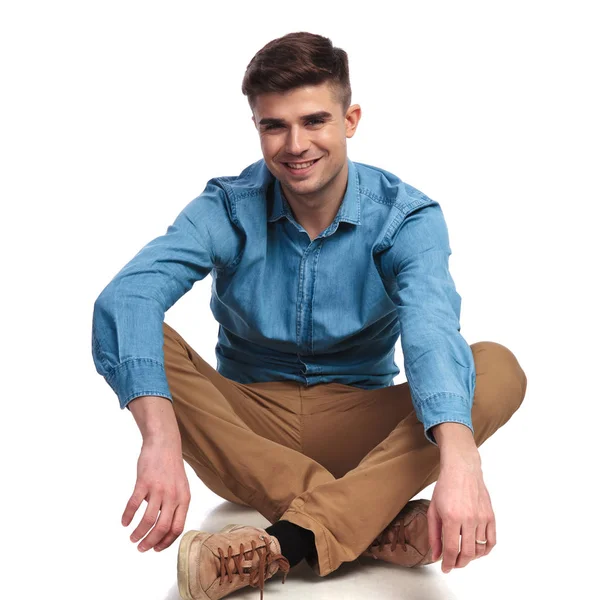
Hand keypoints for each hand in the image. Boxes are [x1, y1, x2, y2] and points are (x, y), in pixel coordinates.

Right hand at [121, 437, 190, 551]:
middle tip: (141, 548)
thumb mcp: (181, 487)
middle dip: (150, 542)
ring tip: (132, 538)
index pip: (177, 528)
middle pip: (162, 528)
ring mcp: (158, 489)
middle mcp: (173, 496)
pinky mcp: (144, 482)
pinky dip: (128, 516)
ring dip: (139, 533)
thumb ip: (175, 506)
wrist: (164, 443)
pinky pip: (134, 504)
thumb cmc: (171, 467)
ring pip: (148, 520)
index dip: (166, 542)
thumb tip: (164, 528)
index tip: (156, 549)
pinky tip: (124, 522)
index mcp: (184, 499)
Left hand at [427, 456, 495, 572]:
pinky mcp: (491, 516)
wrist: (462, 470)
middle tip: (453, 564)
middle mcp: (468, 519)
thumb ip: (433, 535)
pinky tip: (477, 550)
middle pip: (467, 553)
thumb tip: (436, 556)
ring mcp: (481, 518)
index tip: (445, 568)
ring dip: (471, 558)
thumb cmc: (445, 488)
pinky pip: (491, 541)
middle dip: (459, 563)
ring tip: (462, 555)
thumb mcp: (433, 510)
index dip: (448, 563)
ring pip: (479, 549)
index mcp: (451, 517)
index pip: (451, 549)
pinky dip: (485, 550)